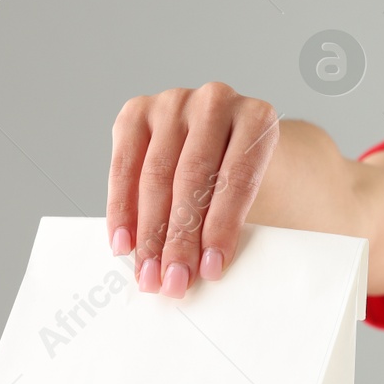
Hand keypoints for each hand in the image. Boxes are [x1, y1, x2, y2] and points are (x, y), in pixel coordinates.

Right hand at [108, 81, 280, 297]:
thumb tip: (206, 270)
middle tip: (174, 282)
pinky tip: (123, 244)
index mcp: (258, 118)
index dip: (222, 227)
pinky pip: (124, 166)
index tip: (211, 269)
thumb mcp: (261, 191)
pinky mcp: (138, 111)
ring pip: (155, 175)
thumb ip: (239, 221)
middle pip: (193, 178)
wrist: (228, 137)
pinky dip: (121, 210)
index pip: (238, 178)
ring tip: (148, 274)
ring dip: (148, 233)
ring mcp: (173, 102)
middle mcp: (215, 101)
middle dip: (180, 238)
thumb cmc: (245, 175)